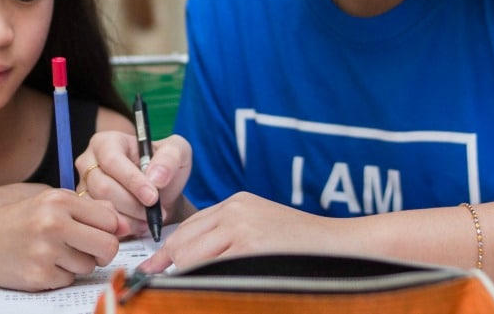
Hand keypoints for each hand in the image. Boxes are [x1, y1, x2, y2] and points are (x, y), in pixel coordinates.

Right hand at [0, 187, 122, 290]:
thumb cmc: (17, 220)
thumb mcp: (50, 202)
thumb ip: (88, 209)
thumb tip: (123, 224)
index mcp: (59, 200)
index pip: (110, 218)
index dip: (108, 229)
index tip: (97, 231)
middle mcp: (54, 223)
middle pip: (108, 246)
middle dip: (102, 251)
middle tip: (87, 249)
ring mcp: (46, 251)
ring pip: (89, 266)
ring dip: (78, 264)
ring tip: (56, 253)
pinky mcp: (39, 276)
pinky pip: (69, 281)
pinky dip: (60, 276)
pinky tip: (43, 264)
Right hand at [75, 131, 192, 236]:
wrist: (161, 194)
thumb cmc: (165, 168)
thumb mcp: (177, 153)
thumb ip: (170, 158)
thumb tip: (156, 177)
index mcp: (106, 142)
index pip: (112, 160)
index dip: (132, 181)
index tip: (153, 197)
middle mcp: (88, 163)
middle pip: (103, 187)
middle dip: (132, 204)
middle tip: (154, 212)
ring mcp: (83, 187)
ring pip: (100, 207)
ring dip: (129, 218)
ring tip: (148, 219)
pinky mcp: (85, 211)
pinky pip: (97, 224)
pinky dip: (122, 228)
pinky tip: (138, 225)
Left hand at [139, 192, 348, 272]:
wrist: (342, 245)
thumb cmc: (304, 246)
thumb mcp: (262, 227)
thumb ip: (229, 235)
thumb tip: (189, 261)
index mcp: (237, 202)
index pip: (188, 227)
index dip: (167, 253)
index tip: (151, 271)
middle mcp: (235, 210)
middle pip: (182, 242)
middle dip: (171, 268)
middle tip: (162, 287)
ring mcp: (242, 227)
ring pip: (190, 257)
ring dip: (185, 278)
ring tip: (192, 291)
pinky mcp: (250, 247)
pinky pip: (209, 270)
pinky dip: (201, 283)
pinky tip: (209, 290)